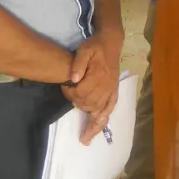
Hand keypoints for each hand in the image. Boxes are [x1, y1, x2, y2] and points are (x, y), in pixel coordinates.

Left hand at [63, 30, 121, 144]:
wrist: (111, 43)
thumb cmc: (96, 46)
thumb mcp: (84, 49)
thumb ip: (77, 63)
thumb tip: (72, 79)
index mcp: (99, 75)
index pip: (82, 93)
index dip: (70, 93)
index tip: (64, 87)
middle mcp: (107, 86)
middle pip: (89, 104)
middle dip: (77, 104)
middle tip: (69, 99)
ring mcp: (111, 90)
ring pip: (100, 111)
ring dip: (91, 122)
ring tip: (85, 135)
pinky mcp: (114, 92)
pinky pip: (110, 109)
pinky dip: (103, 121)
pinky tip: (96, 130)